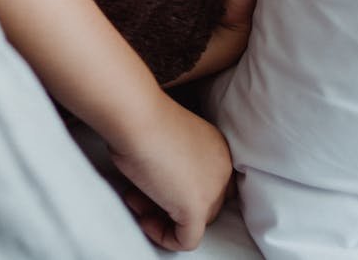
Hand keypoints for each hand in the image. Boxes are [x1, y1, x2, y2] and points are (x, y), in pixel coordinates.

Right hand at [108, 97, 232, 250]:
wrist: (137, 117)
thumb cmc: (142, 120)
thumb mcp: (167, 141)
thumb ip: (175, 164)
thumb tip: (159, 186)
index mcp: (218, 149)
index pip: (212, 184)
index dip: (182, 189)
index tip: (155, 182)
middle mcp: (222, 169)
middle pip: (205, 205)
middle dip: (170, 203)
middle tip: (140, 193)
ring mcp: (212, 190)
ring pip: (196, 223)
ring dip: (162, 217)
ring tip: (135, 199)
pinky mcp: (196, 209)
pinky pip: (186, 240)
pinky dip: (164, 237)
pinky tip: (145, 219)